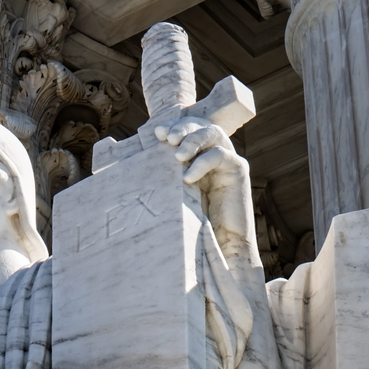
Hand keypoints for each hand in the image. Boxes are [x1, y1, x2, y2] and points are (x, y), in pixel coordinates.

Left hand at [156, 115, 253, 262]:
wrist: (220, 243)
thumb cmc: (192, 220)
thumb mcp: (171, 192)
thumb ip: (162, 175)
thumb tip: (131, 164)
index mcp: (196, 155)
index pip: (187, 130)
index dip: (173, 126)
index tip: (157, 133)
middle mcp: (212, 153)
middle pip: (200, 126)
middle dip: (182, 128)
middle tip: (167, 138)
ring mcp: (227, 160)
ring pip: (213, 133)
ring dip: (192, 139)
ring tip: (177, 155)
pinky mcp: (238, 171)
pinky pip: (221, 155)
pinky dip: (203, 162)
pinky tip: (188, 178)